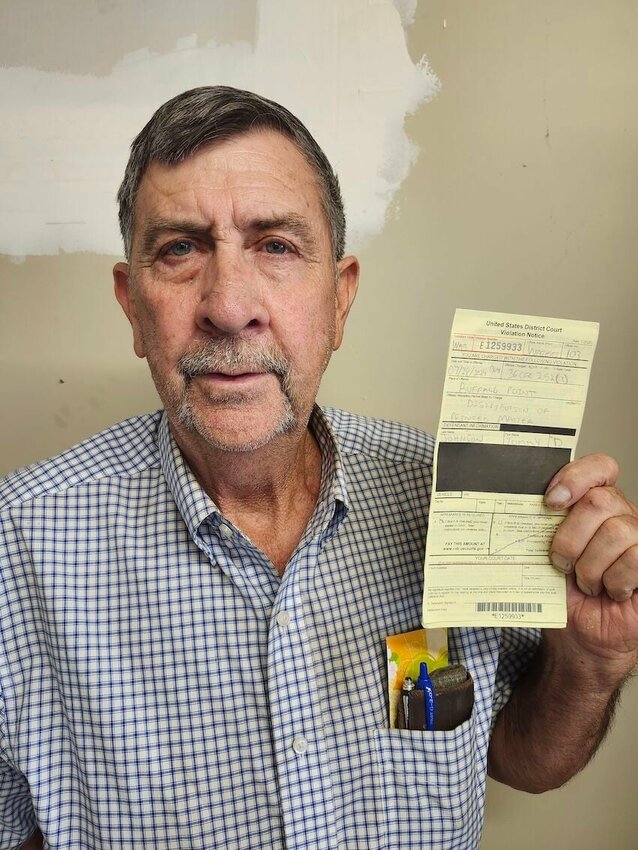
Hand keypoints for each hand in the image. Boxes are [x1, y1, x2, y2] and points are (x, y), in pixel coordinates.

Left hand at [545, 453, 637, 677]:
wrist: (580, 636)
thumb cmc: (562, 593)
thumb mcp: (542, 554)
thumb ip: (539, 527)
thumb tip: (513, 507)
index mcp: (594, 504)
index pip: (599, 468)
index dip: (576, 477)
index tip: (550, 502)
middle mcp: (621, 516)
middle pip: (600, 501)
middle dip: (570, 536)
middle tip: (560, 562)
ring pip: (617, 531)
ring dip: (591, 565)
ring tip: (586, 583)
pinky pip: (634, 559)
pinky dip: (612, 580)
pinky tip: (609, 591)